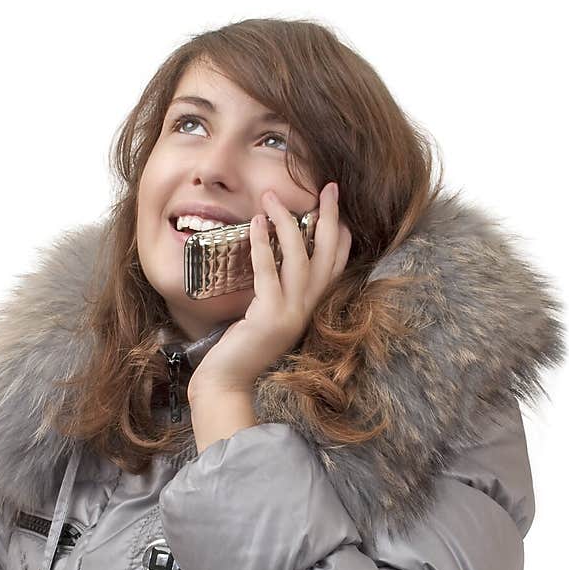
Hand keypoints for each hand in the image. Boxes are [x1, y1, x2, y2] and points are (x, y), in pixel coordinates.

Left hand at [188, 181, 351, 395]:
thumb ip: (278, 292)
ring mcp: (291, 314)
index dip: (340, 234)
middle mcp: (308, 310)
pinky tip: (256, 222)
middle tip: (329, 187)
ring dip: (286, 222)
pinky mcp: (269, 316)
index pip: (336, 266)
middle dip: (329, 217)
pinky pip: (268, 271)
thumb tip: (273, 256)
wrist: (228, 382)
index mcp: (311, 309)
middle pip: (328, 255)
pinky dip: (262, 244)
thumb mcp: (267, 315)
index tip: (336, 208)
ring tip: (271, 196)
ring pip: (299, 257)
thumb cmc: (241, 348)